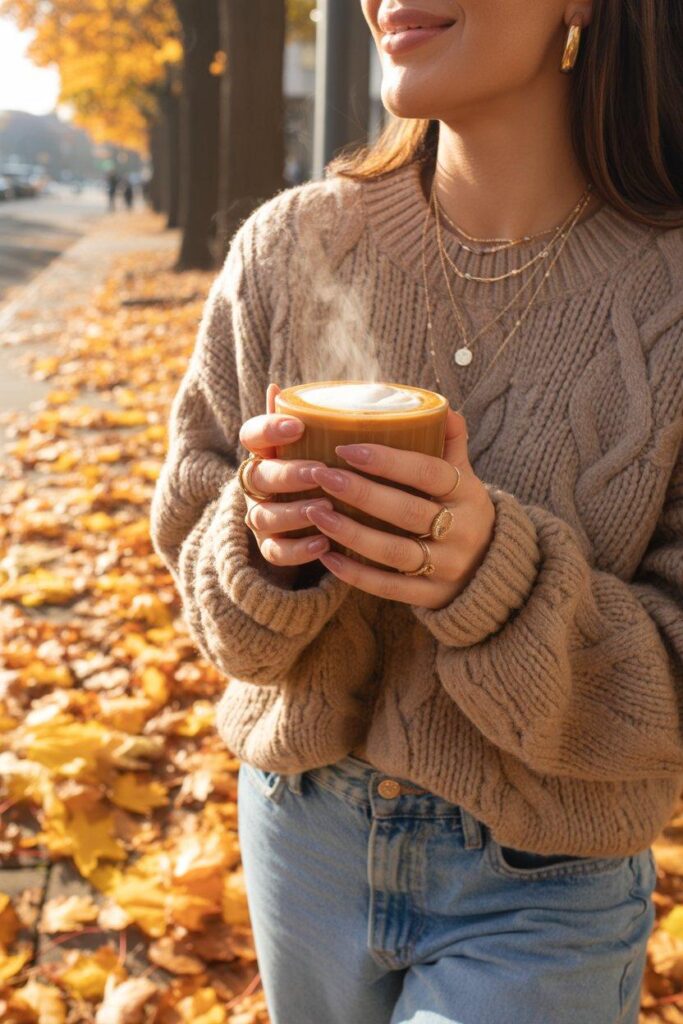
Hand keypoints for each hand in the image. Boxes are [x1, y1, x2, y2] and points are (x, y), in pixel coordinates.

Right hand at [238, 383, 333, 573]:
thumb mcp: (318, 442)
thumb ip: (310, 418)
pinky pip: (275, 552)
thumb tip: (283, 386)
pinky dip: (298, 550)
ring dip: (294, 513)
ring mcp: (261, 516)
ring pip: (264, 516)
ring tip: (324, 509)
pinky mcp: (270, 547)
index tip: (296, 427)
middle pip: (259, 477)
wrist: (316, 517)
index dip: (269, 430)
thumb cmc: (321, 468)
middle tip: (320, 472)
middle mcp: (256, 484)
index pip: (251, 435)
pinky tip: (324, 544)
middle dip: (289, 475)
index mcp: (265, 453)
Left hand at [303, 407, 495, 609]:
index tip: (347, 448)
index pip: (429, 472)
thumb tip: (441, 407)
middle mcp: (461, 531)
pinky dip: (355, 573)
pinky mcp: (432, 597)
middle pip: (408, 512)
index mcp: (469, 494)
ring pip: (395, 552)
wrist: (493, 572)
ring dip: (352, 533)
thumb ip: (452, 443)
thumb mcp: (467, 478)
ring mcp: (447, 567)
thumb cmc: (464, 513)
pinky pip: (389, 587)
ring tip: (317, 514)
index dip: (389, 460)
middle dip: (362, 493)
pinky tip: (327, 556)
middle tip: (323, 476)